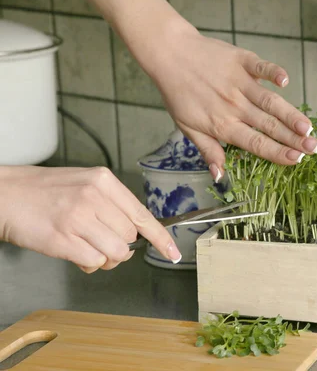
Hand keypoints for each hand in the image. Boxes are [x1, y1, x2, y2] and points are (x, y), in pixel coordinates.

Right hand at [0, 166, 180, 272]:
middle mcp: (94, 197)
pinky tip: (75, 252)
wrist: (5, 195)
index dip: (161, 238)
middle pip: (130, 237)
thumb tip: (137, 233)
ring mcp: (78, 218)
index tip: (172, 252)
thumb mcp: (85, 184)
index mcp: (104, 181)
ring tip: (88, 248)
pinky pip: (94, 262)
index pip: (142, 215)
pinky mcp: (62, 239)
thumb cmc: (46, 192)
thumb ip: (112, 205)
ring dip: (105, 258)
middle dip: (121, 247)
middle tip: (100, 241)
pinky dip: (89, 264)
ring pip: (116, 252)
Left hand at [141, 21, 316, 181]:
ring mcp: (238, 82)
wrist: (169, 55)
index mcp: (222, 125)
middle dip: (293, 138)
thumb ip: (208, 150)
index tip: (297, 160)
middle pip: (268, 125)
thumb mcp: (187, 127)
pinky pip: (260, 67)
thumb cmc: (178, 94)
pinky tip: (286, 81)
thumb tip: (220, 176)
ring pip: (269, 101)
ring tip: (308, 126)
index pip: (255, 143)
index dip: (277, 152)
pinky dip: (273, 72)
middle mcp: (233, 106)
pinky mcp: (241, 61)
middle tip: (314, 147)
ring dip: (290, 114)